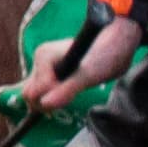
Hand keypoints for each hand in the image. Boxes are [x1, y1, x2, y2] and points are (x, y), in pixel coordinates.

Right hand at [27, 14, 142, 111]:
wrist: (117, 43)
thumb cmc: (106, 55)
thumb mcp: (89, 76)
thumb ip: (67, 89)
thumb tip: (46, 103)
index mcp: (44, 57)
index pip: (33, 92)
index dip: (51, 99)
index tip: (72, 94)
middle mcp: (40, 60)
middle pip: (30, 93)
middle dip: (47, 102)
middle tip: (72, 97)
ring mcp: (44, 65)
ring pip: (36, 93)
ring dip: (51, 99)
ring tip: (74, 92)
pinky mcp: (50, 71)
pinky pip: (43, 90)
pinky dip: (53, 96)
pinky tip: (70, 92)